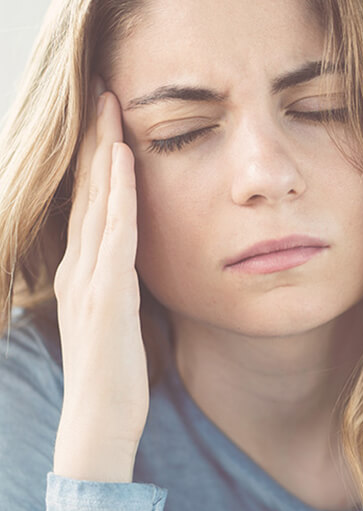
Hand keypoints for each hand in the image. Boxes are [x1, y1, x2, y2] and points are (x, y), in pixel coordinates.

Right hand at [52, 77, 148, 481]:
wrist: (100, 418)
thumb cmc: (115, 370)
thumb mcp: (116, 316)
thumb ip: (121, 282)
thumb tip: (134, 258)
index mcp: (84, 270)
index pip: (91, 203)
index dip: (98, 159)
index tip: (109, 119)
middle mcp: (80, 265)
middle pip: (89, 190)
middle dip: (96, 139)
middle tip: (103, 91)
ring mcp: (89, 277)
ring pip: (98, 200)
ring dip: (105, 151)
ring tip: (111, 106)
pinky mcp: (107, 294)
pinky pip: (114, 232)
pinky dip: (119, 193)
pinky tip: (124, 160)